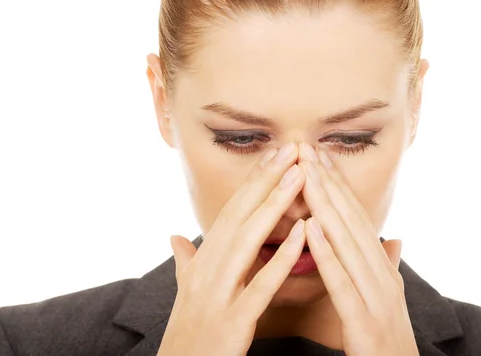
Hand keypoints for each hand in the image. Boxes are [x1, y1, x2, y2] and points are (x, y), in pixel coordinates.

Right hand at [157, 143, 306, 355]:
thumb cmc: (188, 332)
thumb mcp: (185, 292)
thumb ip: (184, 262)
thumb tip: (176, 237)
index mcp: (203, 260)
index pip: (233, 212)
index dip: (254, 181)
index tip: (275, 153)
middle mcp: (207, 269)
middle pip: (240, 215)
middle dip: (266, 179)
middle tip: (292, 147)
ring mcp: (218, 293)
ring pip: (248, 241)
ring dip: (274, 205)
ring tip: (299, 176)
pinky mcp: (232, 320)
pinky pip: (260, 285)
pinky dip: (281, 259)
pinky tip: (303, 235)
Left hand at [298, 143, 418, 355]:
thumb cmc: (385, 338)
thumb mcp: (387, 298)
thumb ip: (387, 266)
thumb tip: (394, 239)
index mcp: (381, 267)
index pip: (356, 218)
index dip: (338, 186)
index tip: (319, 156)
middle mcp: (381, 274)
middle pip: (352, 221)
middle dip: (330, 184)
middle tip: (309, 149)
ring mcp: (375, 296)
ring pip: (348, 243)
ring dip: (327, 207)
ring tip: (307, 176)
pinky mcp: (364, 320)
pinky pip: (342, 282)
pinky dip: (327, 253)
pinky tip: (310, 229)